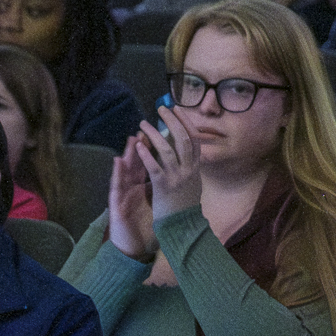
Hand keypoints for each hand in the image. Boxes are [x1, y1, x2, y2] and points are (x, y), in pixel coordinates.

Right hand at [106, 135, 156, 260]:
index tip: (160, 134)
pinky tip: (117, 161)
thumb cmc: (144, 228)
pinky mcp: (116, 205)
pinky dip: (117, 173)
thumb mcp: (155, 205)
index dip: (153, 150)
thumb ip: (159, 190)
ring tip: (132, 139)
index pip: (149, 165)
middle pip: (136, 164)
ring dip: (128, 154)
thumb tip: (173, 177)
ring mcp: (123, 195)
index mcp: (143, 188)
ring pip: (125, 171)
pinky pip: (116, 187)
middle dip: (141, 146)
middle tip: (145, 129)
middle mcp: (132, 189)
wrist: (133, 249)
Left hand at [132, 105, 200, 221]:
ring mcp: (177, 178)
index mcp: (196, 168)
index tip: (178, 109)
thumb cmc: (185, 205)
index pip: (194, 139)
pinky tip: (139, 145)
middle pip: (183, 140)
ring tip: (143, 123)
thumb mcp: (193, 183)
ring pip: (168, 151)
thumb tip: (192, 152)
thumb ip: (191, 167)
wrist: (184, 227)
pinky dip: (147, 155)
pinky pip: (155, 168)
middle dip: (173, 122)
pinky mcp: (164, 187)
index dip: (186, 123)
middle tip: (161, 109)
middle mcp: (189, 170)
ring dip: (155, 135)